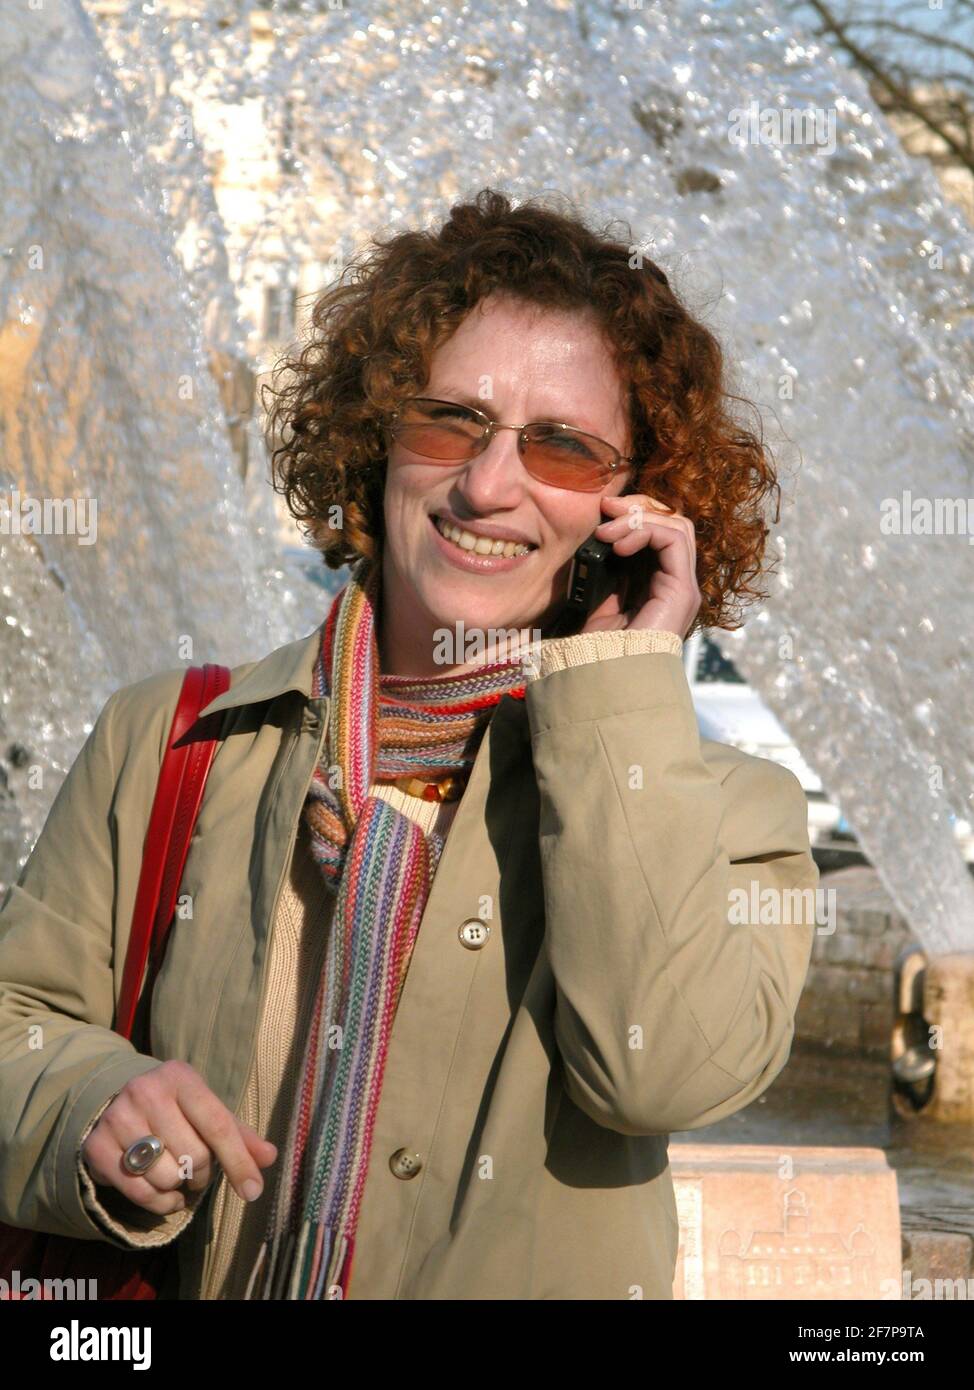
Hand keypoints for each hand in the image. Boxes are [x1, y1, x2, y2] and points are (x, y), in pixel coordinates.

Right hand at [81, 1060, 276, 1215]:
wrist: (115, 1102)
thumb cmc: (175, 1110)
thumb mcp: (206, 1112)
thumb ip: (239, 1135)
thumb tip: (270, 1156)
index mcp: (180, 1076)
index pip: (217, 1124)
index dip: (239, 1161)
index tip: (253, 1191)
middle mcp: (146, 1090)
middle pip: (194, 1155)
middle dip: (202, 1173)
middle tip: (196, 1169)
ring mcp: (118, 1117)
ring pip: (166, 1177)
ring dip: (179, 1188)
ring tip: (177, 1176)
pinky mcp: (97, 1146)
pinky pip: (140, 1192)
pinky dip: (160, 1204)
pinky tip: (165, 1194)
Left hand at [584, 493, 701, 638]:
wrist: (608, 679)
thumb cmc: (600, 648)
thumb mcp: (599, 599)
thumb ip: (607, 569)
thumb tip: (597, 536)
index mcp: (658, 583)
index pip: (659, 531)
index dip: (634, 514)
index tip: (602, 513)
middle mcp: (675, 583)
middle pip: (673, 522)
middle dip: (639, 508)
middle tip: (606, 509)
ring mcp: (683, 587)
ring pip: (678, 525)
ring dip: (639, 518)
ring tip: (607, 530)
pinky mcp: (683, 590)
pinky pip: (675, 539)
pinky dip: (646, 531)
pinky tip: (620, 544)